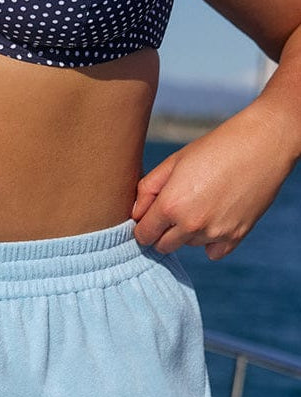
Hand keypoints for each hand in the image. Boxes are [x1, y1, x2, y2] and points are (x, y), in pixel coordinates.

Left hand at [131, 103, 296, 259]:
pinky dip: (211, 241)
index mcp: (171, 205)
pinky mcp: (236, 236)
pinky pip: (213, 252)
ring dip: (188, 233)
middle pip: (163, 246)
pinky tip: (215, 218)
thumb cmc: (214, 148)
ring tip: (202, 203)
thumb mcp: (173, 162)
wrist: (262, 144)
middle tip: (174, 211)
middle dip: (162, 233)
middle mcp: (191, 225)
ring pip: (188, 245)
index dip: (143, 226)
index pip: (143, 235)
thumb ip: (147, 190)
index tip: (150, 216)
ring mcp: (215, 233)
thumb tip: (135, 214)